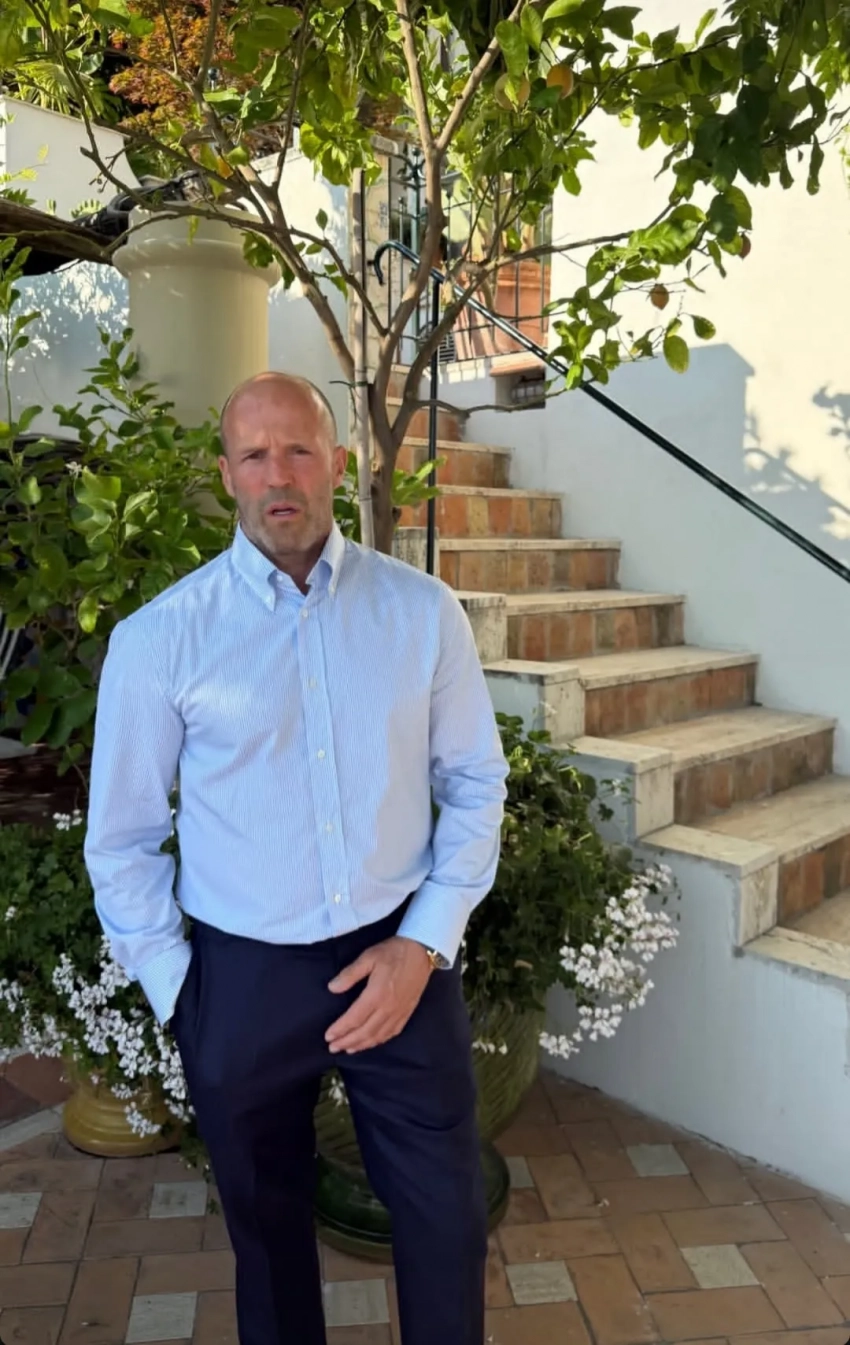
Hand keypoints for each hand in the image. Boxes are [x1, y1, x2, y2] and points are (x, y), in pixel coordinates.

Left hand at [325, 936, 432, 1054]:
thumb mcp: (368, 957)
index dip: (340, 1029)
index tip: (328, 1036)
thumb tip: (332, 988)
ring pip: (378, 1035)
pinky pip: (392, 1032)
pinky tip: (372, 1042)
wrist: (421, 950)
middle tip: (333, 1048)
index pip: (354, 1018)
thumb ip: (350, 974)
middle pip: (365, 1032)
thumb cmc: (393, 952)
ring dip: (362, 1045)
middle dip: (347, 1041)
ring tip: (349, 1049)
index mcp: (376, 995)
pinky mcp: (407, 1012)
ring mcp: (399, 1012)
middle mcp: (388, 1008)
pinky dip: (380, 1041)